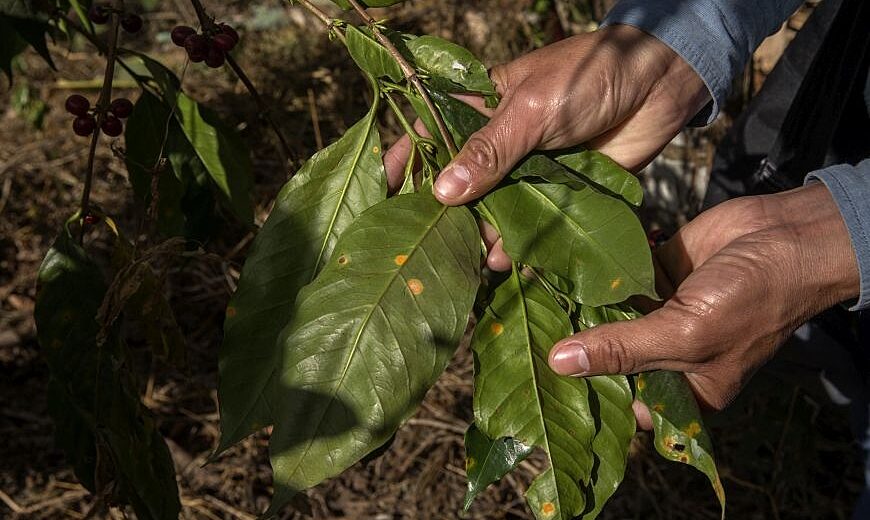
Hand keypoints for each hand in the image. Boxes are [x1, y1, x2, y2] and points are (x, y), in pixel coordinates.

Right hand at [386, 24, 708, 269]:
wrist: (659, 84)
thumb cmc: (588, 76)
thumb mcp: (530, 108)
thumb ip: (489, 151)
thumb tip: (445, 192)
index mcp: (480, 107)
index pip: (428, 133)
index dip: (406, 162)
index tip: (384, 196)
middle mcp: (498, 143)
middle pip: (459, 183)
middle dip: (442, 214)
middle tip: (422, 247)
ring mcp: (527, 171)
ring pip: (492, 209)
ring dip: (479, 235)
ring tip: (464, 264)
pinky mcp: (558, 194)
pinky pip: (532, 224)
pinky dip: (518, 244)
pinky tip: (504, 264)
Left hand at [546, 184, 859, 426]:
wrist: (786, 236)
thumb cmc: (750, 300)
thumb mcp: (684, 335)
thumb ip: (623, 349)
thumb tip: (559, 364)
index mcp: (686, 389)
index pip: (629, 405)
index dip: (592, 398)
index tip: (546, 388)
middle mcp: (669, 355)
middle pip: (613, 359)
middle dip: (579, 349)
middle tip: (528, 341)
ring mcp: (661, 314)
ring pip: (611, 318)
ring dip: (581, 310)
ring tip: (531, 304)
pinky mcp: (656, 275)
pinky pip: (618, 282)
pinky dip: (596, 277)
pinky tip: (558, 272)